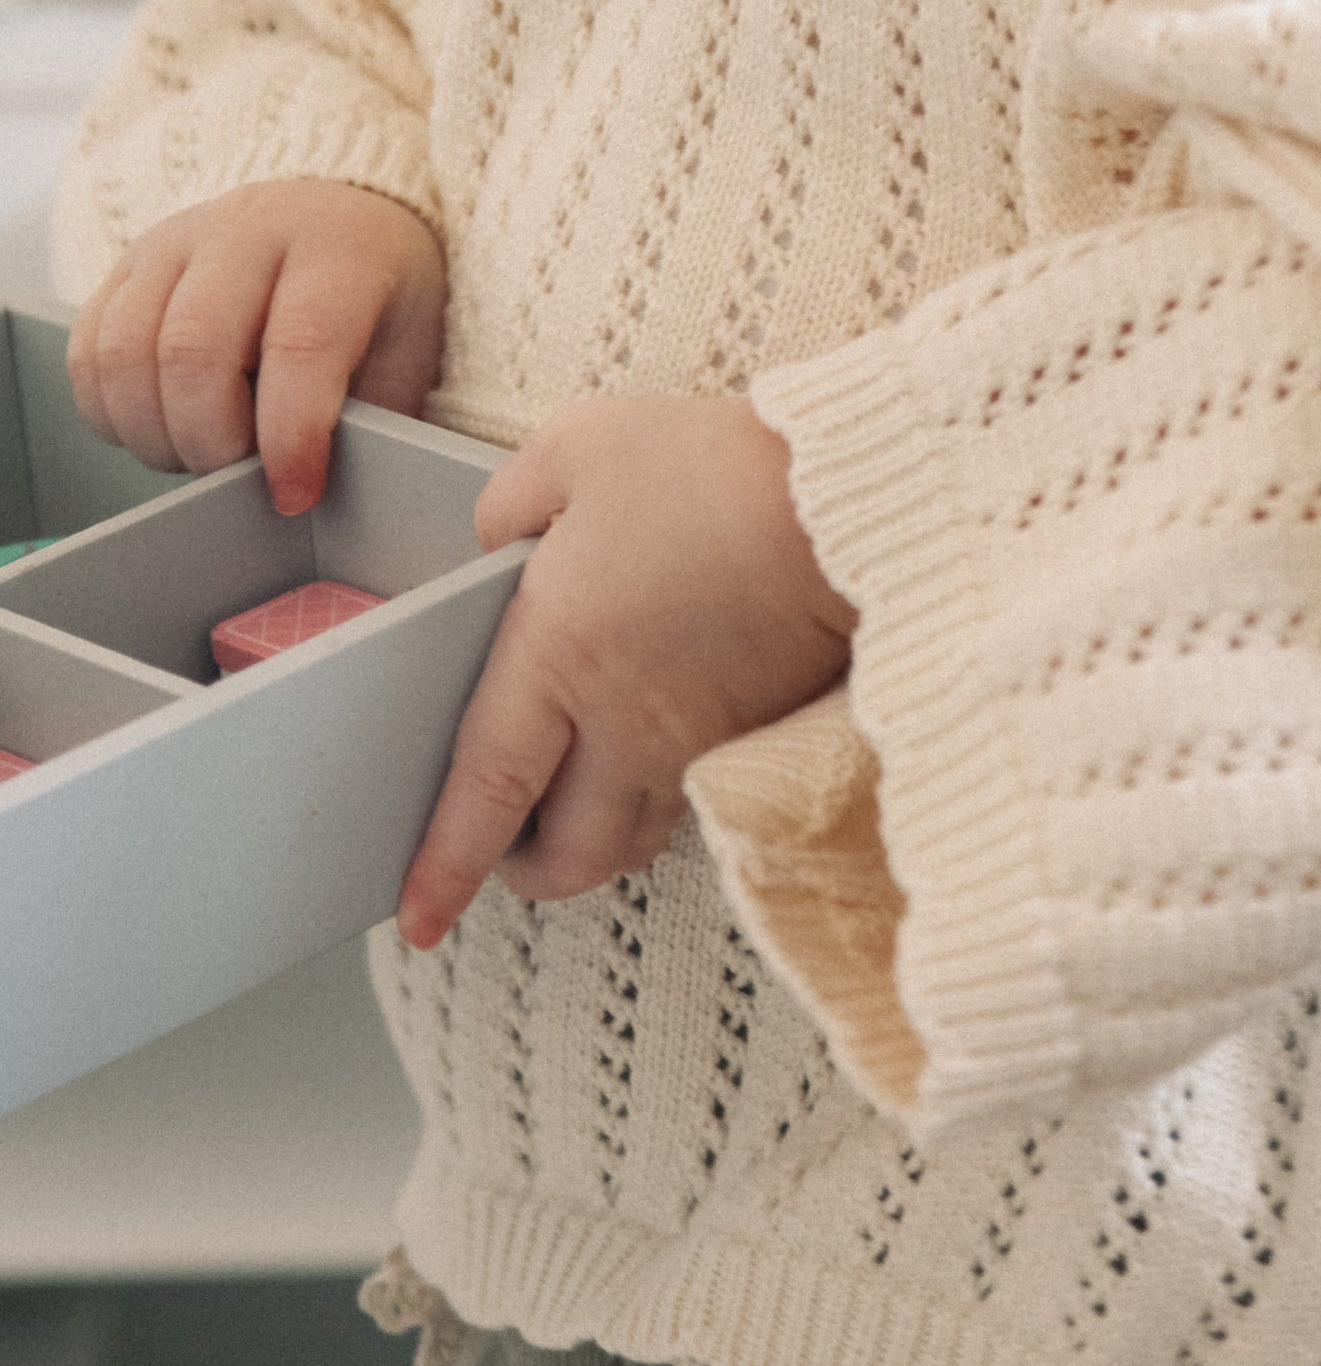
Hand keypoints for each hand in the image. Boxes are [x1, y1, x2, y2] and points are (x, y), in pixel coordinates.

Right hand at [67, 182, 446, 515]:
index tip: (293, 494)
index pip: (300, 344)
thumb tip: (318, 491)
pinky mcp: (124, 265)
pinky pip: (87, 353)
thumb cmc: (377, 302)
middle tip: (242, 474)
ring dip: (155, 434)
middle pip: (193, 351)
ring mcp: (174, 241)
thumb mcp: (405, 354)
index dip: (290, 434)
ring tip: (202, 453)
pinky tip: (160, 429)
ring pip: (124, 354)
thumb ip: (369, 419)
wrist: (336, 218)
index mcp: (337, 248)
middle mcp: (248, 230)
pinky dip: (113, 414)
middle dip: (210, 443)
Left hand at [397, 393, 855, 948]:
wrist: (858, 503)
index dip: (445, 863)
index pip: (486, 789)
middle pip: (565, 856)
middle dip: (522, 872)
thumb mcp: (578, 448)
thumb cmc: (715, 468)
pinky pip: (686, 806)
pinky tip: (645, 761)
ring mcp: (697, 742)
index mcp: (560, 654)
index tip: (417, 917)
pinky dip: (650, 808)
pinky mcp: (754, 739)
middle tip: (500, 847)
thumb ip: (510, 506)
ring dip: (589, 846)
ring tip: (568, 807)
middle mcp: (624, 723)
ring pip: (629, 845)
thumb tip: (496, 550)